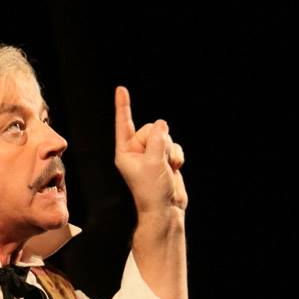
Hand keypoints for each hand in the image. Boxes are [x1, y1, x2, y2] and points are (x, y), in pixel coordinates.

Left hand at [113, 86, 187, 213]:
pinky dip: (177, 156)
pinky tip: (174, 169)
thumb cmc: (153, 190)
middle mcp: (136, 151)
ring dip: (170, 151)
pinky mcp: (164, 159)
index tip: (121, 89)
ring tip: (166, 168)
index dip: (123, 106)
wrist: (166, 209)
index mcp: (125, 152)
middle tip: (160, 161)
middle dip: (160, 142)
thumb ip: (157, 139)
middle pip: (151, 129)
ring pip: (165, 137)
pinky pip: (174, 146)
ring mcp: (151, 154)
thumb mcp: (153, 162)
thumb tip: (161, 124)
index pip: (124, 124)